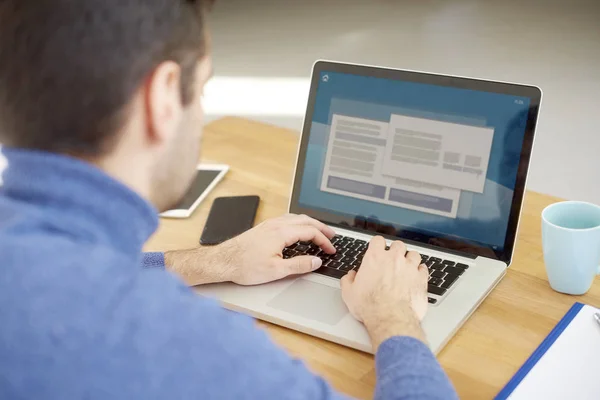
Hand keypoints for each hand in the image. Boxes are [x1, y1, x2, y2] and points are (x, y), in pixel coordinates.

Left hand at [165, 214, 335, 285]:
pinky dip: (299, 223)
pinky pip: (287, 219)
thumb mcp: (276, 271)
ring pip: (296, 218)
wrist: (223, 262)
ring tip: (319, 231)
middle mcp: (276, 224)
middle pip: (306, 220)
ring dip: (310, 224)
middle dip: (321, 228)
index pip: (310, 232)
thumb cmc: (245, 266)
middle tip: (332, 236)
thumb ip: (299, 265)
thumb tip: (316, 261)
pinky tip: (298, 230)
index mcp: (281, 233)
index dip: (324, 241)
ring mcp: (269, 224)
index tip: (331, 250)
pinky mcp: (263, 227)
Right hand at [340, 236, 428, 349]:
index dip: (377, 245)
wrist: (390, 319)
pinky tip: (416, 276)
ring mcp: (409, 268)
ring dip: (410, 259)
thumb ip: (349, 280)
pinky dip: (420, 271)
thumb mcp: (349, 293)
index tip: (377, 249)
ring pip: (414, 254)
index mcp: (375, 258)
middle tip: (392, 259)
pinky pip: (424, 268)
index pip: (378, 240)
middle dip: (395, 250)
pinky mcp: (421, 279)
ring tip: (406, 266)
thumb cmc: (370, 307)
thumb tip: (350, 277)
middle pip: (398, 245)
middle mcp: (394, 259)